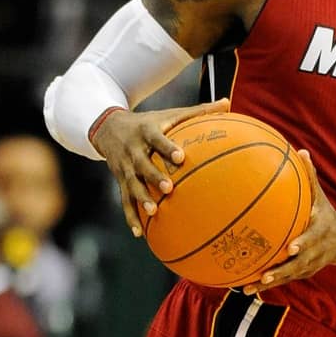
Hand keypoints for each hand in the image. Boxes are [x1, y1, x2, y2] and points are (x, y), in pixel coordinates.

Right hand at [92, 97, 229, 235]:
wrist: (107, 127)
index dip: (166, 147)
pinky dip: (131, 217)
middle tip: (169, 188)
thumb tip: (228, 102)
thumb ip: (198, 111)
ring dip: (141, 198)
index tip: (180, 156)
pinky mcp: (121, 181)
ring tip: (153, 211)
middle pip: (142, 164)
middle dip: (153, 176)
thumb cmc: (149, 122)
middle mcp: (133, 150)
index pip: (156, 138)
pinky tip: (139, 233)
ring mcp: (125, 167)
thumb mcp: (169, 113)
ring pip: (131, 184)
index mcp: (146, 132)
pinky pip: (125, 201)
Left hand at [247, 149, 335, 290]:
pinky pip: (283, 280)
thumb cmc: (325, 213)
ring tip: (248, 289)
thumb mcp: (321, 196)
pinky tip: (246, 289)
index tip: (292, 247)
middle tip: (265, 275)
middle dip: (282, 272)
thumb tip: (302, 151)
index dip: (303, 244)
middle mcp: (314, 253)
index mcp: (319, 233)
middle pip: (298, 265)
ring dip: (268, 284)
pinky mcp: (301, 273)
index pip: (312, 239)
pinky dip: (266, 286)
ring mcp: (308, 266)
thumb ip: (310, 176)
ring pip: (287, 277)